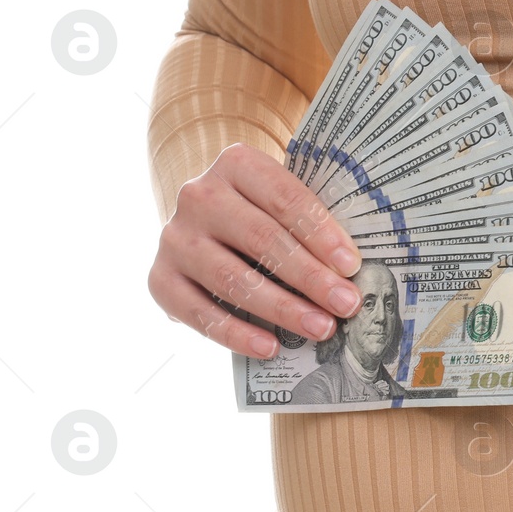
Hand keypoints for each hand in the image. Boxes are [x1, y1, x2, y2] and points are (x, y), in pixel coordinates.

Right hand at [148, 142, 364, 358]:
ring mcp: (175, 238)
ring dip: (282, 308)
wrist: (202, 224)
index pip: (285, 198)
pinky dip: (235, 334)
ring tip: (320, 327)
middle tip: (346, 304)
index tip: (352, 266)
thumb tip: (352, 271)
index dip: (321, 234)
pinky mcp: (160, 278)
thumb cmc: (261, 214)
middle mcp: (199, 196)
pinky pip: (198, 312)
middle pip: (262, 240)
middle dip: (310, 277)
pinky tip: (269, 347)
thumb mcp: (282, 202)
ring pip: (232, 278)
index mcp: (236, 164)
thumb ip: (310, 223)